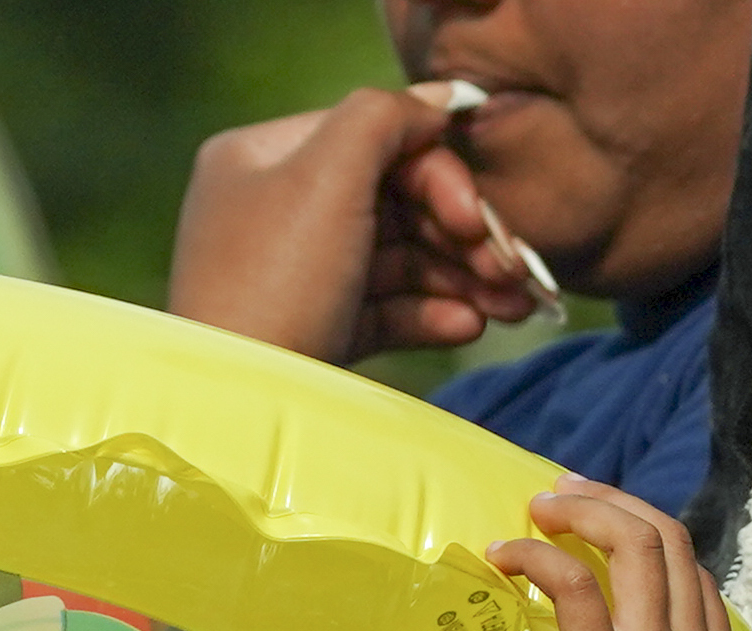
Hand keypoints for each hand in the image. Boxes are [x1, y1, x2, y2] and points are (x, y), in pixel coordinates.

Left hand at [170, 83, 541, 362]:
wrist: (237, 410)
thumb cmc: (274, 283)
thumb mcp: (327, 176)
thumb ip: (385, 118)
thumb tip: (439, 99)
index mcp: (263, 159)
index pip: (373, 141)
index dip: (437, 172)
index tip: (477, 217)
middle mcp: (274, 210)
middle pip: (394, 201)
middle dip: (463, 233)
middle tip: (514, 268)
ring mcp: (296, 276)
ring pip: (399, 258)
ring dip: (464, 276)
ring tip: (515, 306)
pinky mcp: (315, 332)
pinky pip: (385, 309)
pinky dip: (432, 313)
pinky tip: (470, 325)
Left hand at [487, 481, 751, 630]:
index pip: (697, 584)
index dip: (652, 547)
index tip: (609, 539)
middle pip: (669, 541)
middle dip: (614, 505)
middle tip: (564, 496)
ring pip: (635, 543)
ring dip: (582, 510)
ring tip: (536, 509)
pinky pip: (579, 586)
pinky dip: (541, 556)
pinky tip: (506, 555)